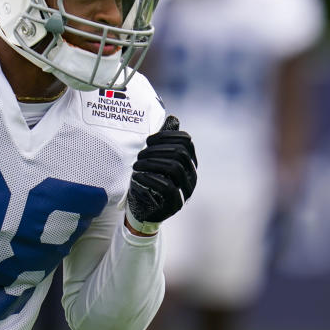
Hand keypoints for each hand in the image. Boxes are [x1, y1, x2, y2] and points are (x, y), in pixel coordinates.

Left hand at [125, 115, 196, 234]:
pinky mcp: (176, 204)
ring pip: (174, 168)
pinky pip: (168, 187)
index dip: (167, 136)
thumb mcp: (155, 159)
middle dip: (156, 150)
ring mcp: (186, 191)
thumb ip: (164, 141)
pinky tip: (138, 177)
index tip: (148, 141)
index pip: (186, 141)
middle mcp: (192, 176)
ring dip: (151, 163)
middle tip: (139, 155)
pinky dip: (150, 179)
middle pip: (180, 153)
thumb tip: (173, 118)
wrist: (142, 211)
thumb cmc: (148, 181)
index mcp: (189, 162)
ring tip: (136, 165)